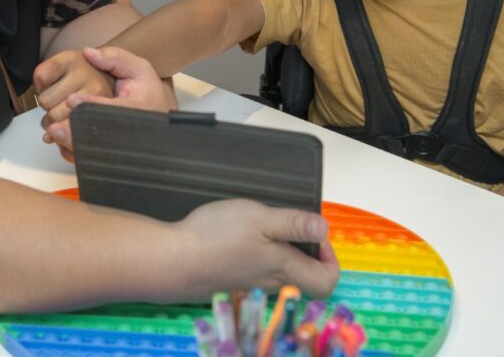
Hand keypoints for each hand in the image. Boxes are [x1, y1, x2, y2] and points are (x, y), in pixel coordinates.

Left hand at [42, 47, 177, 161]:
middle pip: (100, 135)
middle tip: (54, 127)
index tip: (72, 100)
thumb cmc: (147, 90)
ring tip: (53, 134)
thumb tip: (87, 53)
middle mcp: (129, 132)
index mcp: (137, 108)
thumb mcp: (137, 68)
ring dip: (71, 144)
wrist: (158, 111)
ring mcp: (121, 146)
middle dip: (75, 132)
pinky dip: (74, 151)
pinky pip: (92, 157)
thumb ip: (114, 57)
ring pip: (94, 150)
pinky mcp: (112, 153)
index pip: (112, 109)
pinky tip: (60, 142)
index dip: (91, 105)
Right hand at [173, 199, 339, 298]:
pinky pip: (258, 271)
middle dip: (307, 252)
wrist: (173, 261)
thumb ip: (294, 224)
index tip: (315, 235)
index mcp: (285, 269)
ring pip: (281, 273)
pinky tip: (242, 236)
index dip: (330, 259)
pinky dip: (260, 254)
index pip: (326, 281)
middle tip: (292, 226)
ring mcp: (251, 284)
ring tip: (265, 226)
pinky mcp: (233, 280)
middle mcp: (272, 282)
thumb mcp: (260, 219)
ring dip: (282, 250)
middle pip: (305, 278)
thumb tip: (325, 229)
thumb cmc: (217, 238)